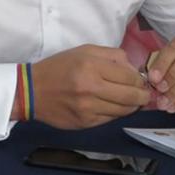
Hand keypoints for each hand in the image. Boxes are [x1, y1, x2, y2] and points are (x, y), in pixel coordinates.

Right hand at [30, 45, 150, 128]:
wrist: (30, 91)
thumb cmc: (59, 68)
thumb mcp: (84, 51)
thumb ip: (112, 56)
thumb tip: (135, 70)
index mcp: (91, 66)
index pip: (130, 77)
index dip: (140, 79)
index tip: (140, 81)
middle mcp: (91, 88)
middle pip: (132, 96)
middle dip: (143, 96)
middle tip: (144, 94)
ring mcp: (88, 108)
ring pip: (124, 111)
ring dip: (131, 106)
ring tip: (127, 100)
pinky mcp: (85, 123)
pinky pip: (111, 119)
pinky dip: (115, 113)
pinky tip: (110, 106)